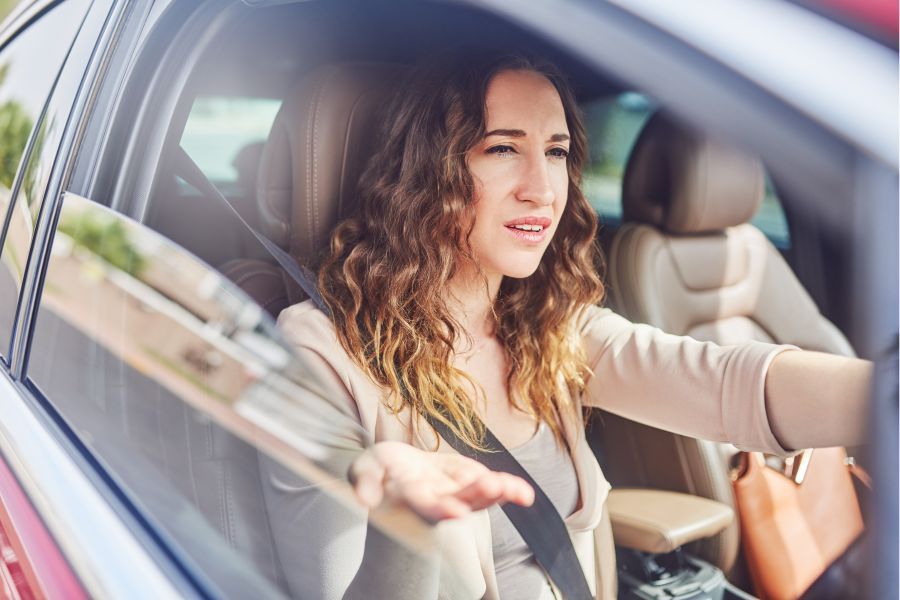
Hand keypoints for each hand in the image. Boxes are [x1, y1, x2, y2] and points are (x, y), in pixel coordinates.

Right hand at [349, 441, 533, 521]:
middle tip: (493, 486)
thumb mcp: (363, 469)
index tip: (456, 511)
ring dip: (498, 493)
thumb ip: (363, 480)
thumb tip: (363, 498)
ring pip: (481, 497)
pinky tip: (526, 495)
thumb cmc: (378, 470)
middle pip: (461, 502)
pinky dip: (509, 491)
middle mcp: (440, 502)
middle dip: (477, 496)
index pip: (427, 507)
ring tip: (516, 491)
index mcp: (413, 499)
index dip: (440, 508)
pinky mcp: (472, 481)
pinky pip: (494, 487)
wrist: (397, 467)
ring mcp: (459, 493)